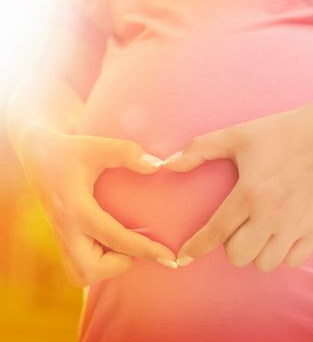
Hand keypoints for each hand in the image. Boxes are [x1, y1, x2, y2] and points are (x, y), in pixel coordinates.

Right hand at [16, 126, 177, 285]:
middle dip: (118, 264)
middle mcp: (66, 227)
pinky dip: (95, 265)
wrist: (37, 155)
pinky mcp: (61, 237)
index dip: (144, 249)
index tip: (168, 256)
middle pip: (89, 269)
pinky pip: (76, 267)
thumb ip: (127, 153)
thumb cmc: (69, 150)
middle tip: (132, 243)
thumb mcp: (97, 146)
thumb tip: (157, 166)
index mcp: (76, 206)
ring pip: (80, 274)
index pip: (113, 237)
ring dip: (105, 267)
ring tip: (120, 245)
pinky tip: (108, 244)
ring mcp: (60, 236)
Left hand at [165, 96, 312, 271]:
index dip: (195, 248)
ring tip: (255, 233)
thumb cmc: (281, 134)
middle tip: (234, 228)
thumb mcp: (237, 135)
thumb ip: (200, 150)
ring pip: (264, 263)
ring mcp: (295, 226)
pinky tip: (277, 235)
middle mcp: (271, 216)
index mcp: (249, 194)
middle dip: (229, 246)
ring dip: (254, 252)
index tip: (184, 257)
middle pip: (238, 256)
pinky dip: (281, 253)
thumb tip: (170, 164)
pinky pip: (292, 260)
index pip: (215, 232)